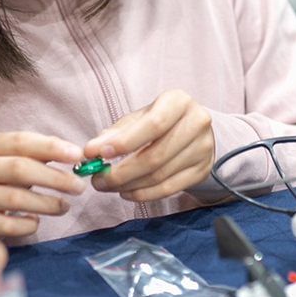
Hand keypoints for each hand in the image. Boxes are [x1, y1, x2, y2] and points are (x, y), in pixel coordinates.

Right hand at [0, 132, 84, 236]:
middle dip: (54, 178)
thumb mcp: (12, 154)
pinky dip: (25, 225)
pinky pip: (6, 225)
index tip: (77, 155)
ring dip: (46, 204)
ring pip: (14, 199)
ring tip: (64, 206)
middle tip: (78, 186)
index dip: (51, 147)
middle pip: (19, 169)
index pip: (21, 141)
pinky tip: (36, 222)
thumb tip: (74, 153)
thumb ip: (40, 151)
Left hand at [86, 89, 214, 201]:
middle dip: (121, 172)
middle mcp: (196, 123)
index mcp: (178, 102)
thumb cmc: (161, 121)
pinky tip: (127, 192)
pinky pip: (169, 189)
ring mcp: (202, 149)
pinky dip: (144, 194)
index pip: (153, 124)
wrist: (195, 130)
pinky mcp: (202, 171)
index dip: (125, 142)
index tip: (99, 154)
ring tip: (108, 186)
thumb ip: (116, 132)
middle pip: (156, 155)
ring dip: (129, 185)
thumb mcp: (140, 117)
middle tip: (98, 180)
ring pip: (160, 175)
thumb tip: (92, 151)